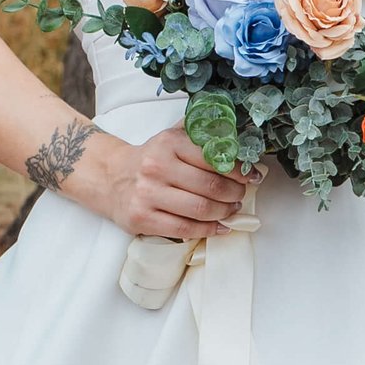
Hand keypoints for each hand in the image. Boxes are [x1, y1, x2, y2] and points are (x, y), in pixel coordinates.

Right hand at [64, 122, 248, 242]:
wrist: (111, 178)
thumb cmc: (151, 159)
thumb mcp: (171, 137)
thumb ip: (201, 133)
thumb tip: (238, 137)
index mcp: (168, 142)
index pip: (214, 158)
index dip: (239, 170)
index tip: (253, 177)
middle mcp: (157, 167)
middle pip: (210, 187)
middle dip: (235, 194)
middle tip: (241, 195)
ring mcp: (148, 194)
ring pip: (200, 209)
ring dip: (225, 212)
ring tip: (232, 210)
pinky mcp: (142, 218)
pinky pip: (184, 229)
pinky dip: (209, 230)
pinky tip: (220, 227)